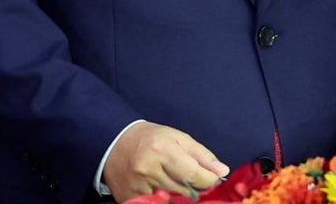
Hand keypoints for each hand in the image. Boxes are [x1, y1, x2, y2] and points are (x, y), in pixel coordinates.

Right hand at [104, 121, 229, 202]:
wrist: (114, 142)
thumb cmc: (150, 138)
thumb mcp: (178, 138)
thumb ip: (202, 155)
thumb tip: (221, 171)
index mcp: (163, 150)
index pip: (194, 175)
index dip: (209, 180)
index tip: (213, 179)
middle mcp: (149, 170)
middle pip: (184, 191)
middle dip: (195, 188)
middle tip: (194, 179)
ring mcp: (138, 187)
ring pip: (171, 201)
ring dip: (179, 194)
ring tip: (175, 180)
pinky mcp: (129, 198)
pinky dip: (163, 199)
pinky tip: (162, 189)